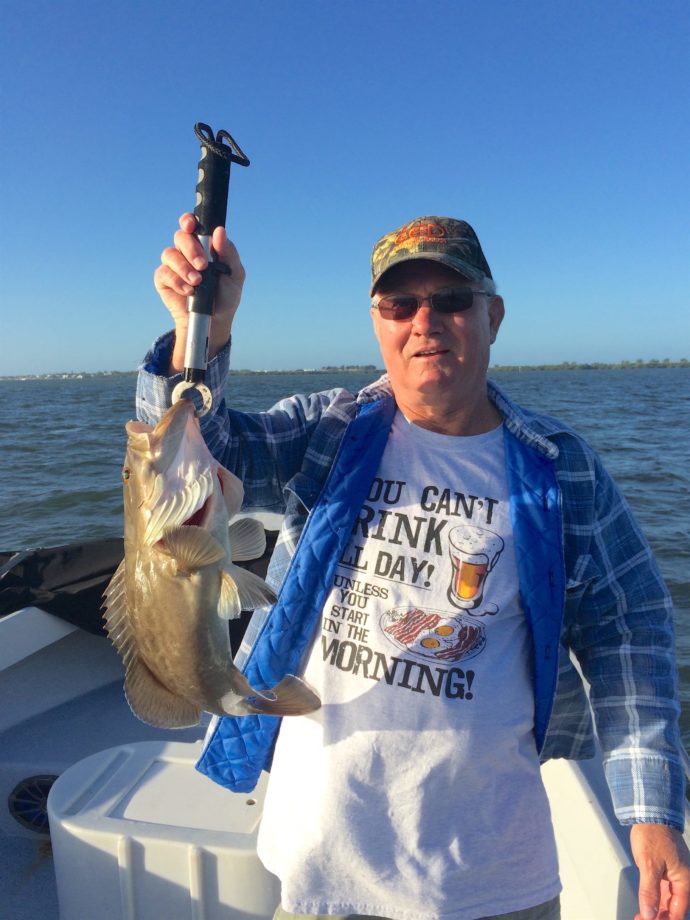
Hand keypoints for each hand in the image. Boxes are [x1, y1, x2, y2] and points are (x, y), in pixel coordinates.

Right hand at [154, 212, 245, 372]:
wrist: (216, 319)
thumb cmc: (226, 294)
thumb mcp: (235, 274)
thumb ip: (228, 253)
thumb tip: (220, 231)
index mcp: (204, 245)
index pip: (192, 225)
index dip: (188, 221)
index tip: (191, 226)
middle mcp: (186, 251)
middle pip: (180, 237)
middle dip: (191, 249)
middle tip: (203, 265)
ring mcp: (174, 265)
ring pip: (170, 254)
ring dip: (184, 267)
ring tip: (197, 282)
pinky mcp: (164, 280)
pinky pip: (164, 273)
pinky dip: (177, 281)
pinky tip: (189, 291)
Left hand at [631, 824, 689, 918]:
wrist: (651, 813)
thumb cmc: (652, 835)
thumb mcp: (649, 865)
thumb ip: (649, 892)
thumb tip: (648, 914)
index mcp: (684, 881)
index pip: (678, 912)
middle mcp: (682, 881)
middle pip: (674, 909)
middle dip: (659, 918)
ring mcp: (674, 876)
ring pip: (668, 902)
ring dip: (656, 912)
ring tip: (640, 917)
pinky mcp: (666, 871)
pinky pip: (663, 892)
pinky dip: (655, 901)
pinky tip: (645, 907)